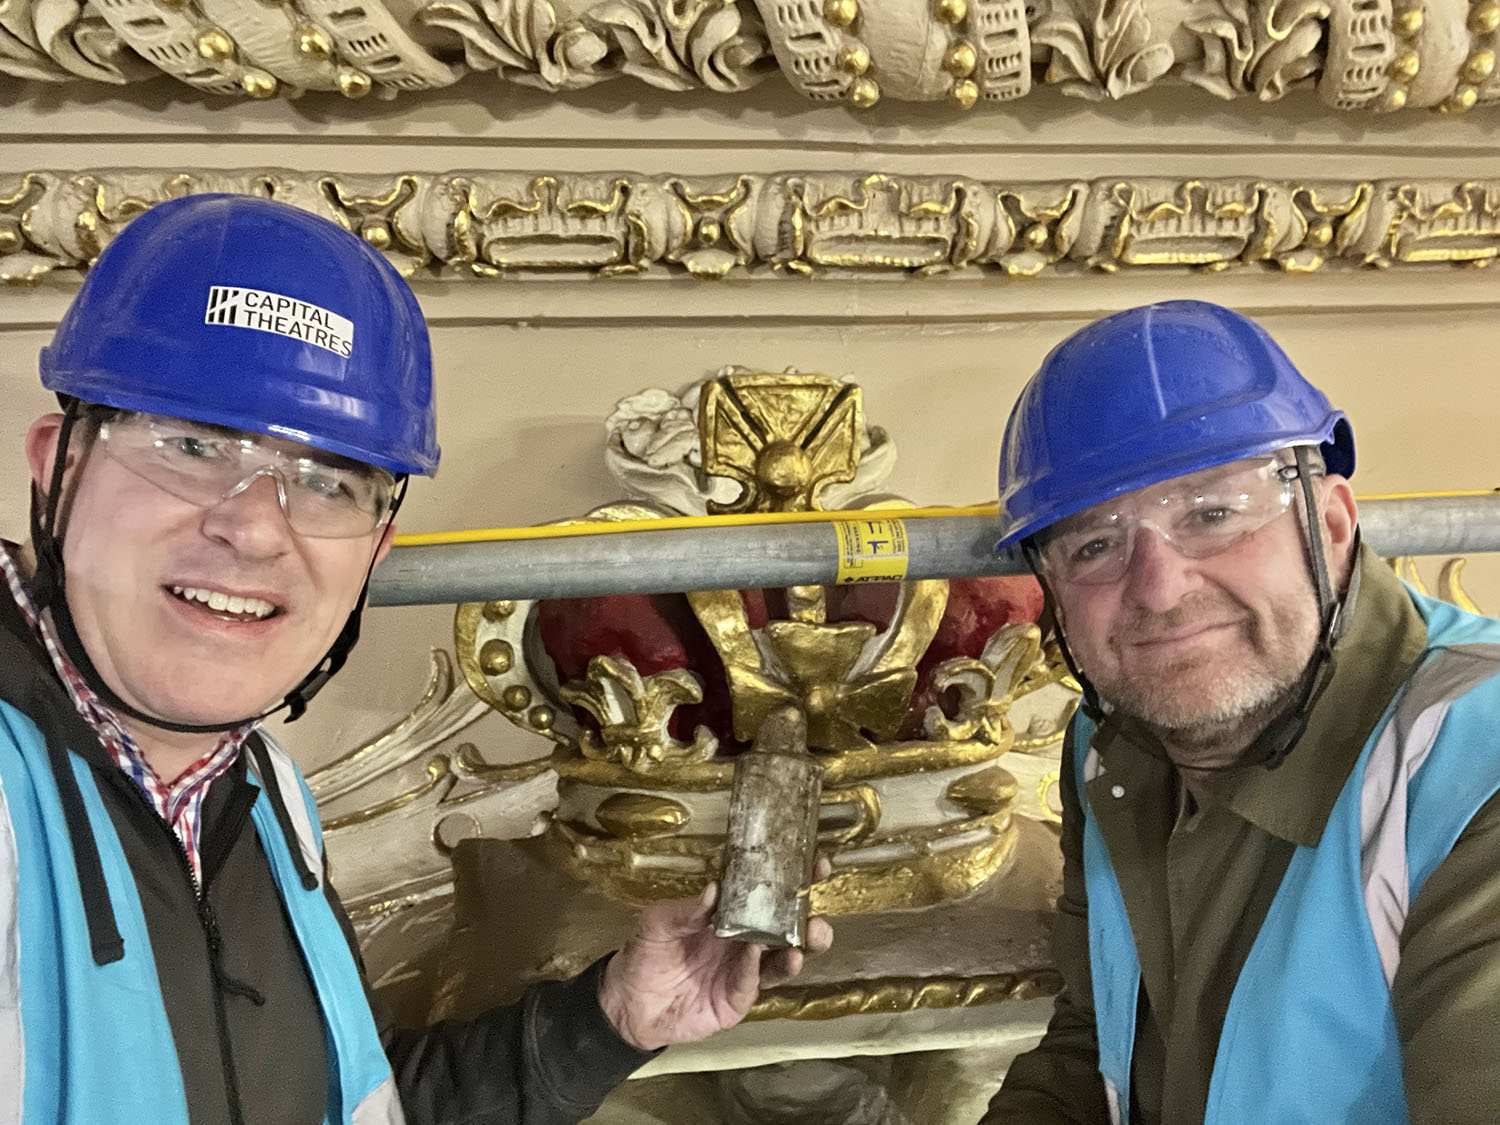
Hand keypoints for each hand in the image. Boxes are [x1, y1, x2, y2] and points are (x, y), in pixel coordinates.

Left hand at [598, 861, 833, 1051]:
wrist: (629, 1004)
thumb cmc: (645, 954)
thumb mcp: (657, 922)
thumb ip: (685, 909)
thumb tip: (713, 889)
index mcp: (732, 915)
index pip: (767, 894)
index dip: (792, 880)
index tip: (814, 864)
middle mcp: (745, 941)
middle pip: (787, 929)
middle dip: (807, 917)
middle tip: (815, 906)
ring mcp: (744, 972)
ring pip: (782, 960)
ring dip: (798, 947)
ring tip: (808, 937)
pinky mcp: (736, 999)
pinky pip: (753, 982)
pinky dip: (758, 968)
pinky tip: (759, 954)